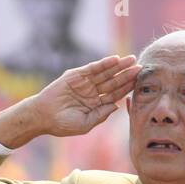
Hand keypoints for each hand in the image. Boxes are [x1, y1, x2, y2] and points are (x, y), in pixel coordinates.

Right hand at [0, 55, 140, 147]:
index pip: (116, 94)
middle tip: (141, 67)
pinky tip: (115, 59)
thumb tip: (116, 106)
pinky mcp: (76, 75)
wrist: (43, 117)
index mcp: (97, 104)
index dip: (128, 88)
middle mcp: (93, 92)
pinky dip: (104, 64)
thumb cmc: (63, 124)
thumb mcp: (85, 124)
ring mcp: (85, 83)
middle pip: (114, 81)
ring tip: (131, 59)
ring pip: (106, 73)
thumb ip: (101, 115)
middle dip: (127, 74)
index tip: (140, 83)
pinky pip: (93, 68)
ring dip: (119, 66)